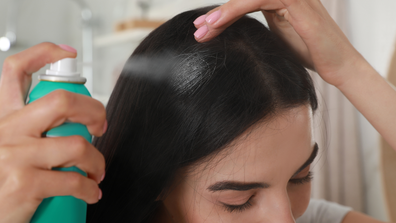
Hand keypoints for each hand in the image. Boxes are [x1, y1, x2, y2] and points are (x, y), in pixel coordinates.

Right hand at [0, 43, 105, 222]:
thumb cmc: (1, 182)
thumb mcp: (6, 148)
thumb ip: (29, 131)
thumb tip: (69, 125)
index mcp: (5, 119)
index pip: (15, 71)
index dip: (43, 54)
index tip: (68, 53)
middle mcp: (8, 131)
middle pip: (60, 100)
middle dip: (93, 109)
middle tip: (100, 125)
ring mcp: (15, 156)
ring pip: (76, 145)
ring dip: (97, 160)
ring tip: (96, 170)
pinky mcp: (25, 184)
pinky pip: (74, 180)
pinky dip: (91, 188)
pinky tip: (91, 192)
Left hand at [193, 0, 366, 87]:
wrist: (338, 66)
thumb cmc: (309, 55)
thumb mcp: (275, 41)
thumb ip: (256, 32)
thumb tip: (231, 39)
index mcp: (278, 1)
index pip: (244, 2)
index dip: (222, 14)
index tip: (202, 28)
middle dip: (217, 14)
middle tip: (197, 30)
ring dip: (222, 12)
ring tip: (203, 29)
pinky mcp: (297, 2)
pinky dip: (235, 9)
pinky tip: (218, 23)